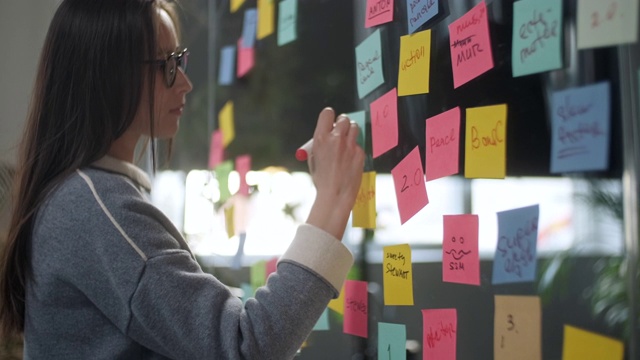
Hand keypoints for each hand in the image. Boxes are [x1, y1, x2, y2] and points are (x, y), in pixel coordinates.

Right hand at [305, 107, 364, 239]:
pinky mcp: (359, 153)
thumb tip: (326, 134)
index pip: (327, 113)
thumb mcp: (313, 159)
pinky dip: (355, 149)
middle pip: (343, 118)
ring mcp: (349, 145)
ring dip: (351, 131)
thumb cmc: (322, 179)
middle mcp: (336, 139)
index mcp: (321, 138)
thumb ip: (319, 144)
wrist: (335, 195)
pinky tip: (350, 159)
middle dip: (342, 123)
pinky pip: (358, 144)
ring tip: (347, 141)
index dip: (329, 116)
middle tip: (341, 131)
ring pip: (354, 127)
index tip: (331, 121)